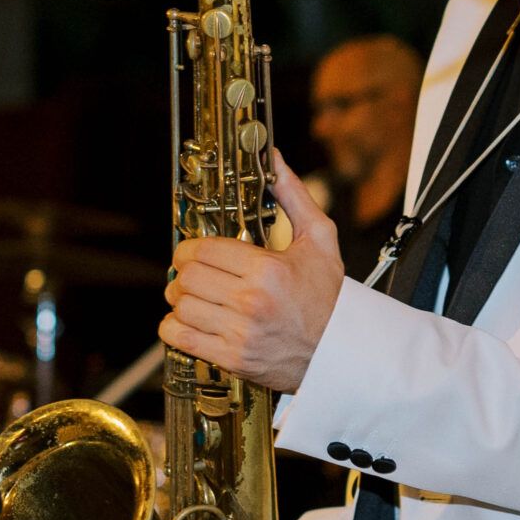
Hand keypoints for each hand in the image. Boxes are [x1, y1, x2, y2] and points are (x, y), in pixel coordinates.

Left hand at [160, 150, 346, 392]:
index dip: (191, 247)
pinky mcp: (233, 359)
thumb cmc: (330, 296)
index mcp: (268, 270)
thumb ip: (293, 197)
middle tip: (193, 272)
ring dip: (180, 298)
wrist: (343, 349)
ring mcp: (240, 333)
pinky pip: (181, 338)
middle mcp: (251, 302)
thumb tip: (274, 160)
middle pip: (187, 277)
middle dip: (184, 271)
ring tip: (194, 296)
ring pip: (180, 306)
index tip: (195, 251)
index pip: (203, 250)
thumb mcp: (320, 240)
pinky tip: (190, 320)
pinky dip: (175, 327)